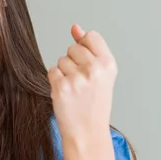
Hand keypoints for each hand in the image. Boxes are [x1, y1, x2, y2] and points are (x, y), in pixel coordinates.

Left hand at [47, 25, 116, 145]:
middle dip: (73, 62)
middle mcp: (95, 69)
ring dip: (64, 73)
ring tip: (75, 89)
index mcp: (108, 64)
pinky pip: (52, 71)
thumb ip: (88, 48)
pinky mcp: (61, 87)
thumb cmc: (94, 102)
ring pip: (61, 60)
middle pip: (73, 47)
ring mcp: (77, 78)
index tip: (87, 64)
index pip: (90, 36)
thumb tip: (75, 27)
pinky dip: (55, 81)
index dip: (85, 48)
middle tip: (82, 82)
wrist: (88, 132)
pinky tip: (66, 94)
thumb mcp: (100, 74)